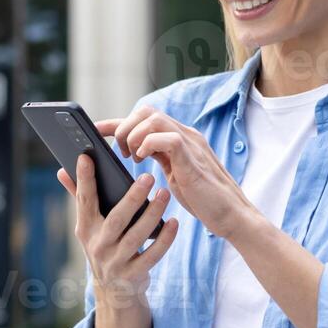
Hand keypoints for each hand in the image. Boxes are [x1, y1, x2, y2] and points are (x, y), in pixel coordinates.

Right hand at [56, 153, 178, 309]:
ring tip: (165, 193)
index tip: (86, 157)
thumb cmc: (104, 247)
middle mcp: (98, 246)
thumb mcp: (89, 227)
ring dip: (152, 214)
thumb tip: (61, 171)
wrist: (114, 293)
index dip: (84, 179)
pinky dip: (165, 239)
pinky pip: (152, 255)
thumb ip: (79, 198)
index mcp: (86, 229)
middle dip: (132, 197)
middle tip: (147, 176)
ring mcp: (115, 262)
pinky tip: (175, 222)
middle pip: (116, 219)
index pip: (84, 201)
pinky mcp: (134, 275)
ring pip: (137, 236)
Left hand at [96, 106, 261, 241]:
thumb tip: (130, 153)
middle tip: (120, 152)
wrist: (231, 216)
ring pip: (154, 119)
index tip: (95, 131)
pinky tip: (142, 159)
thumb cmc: (202, 200)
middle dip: (124, 126)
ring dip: (133, 135)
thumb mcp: (172, 173)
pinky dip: (148, 144)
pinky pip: (167, 138)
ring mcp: (190, 144)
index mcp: (178, 138)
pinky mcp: (193, 159)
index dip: (117, 122)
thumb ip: (157, 158)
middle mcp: (184, 135)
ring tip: (130, 156)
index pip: (144, 119)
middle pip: (146, 111)